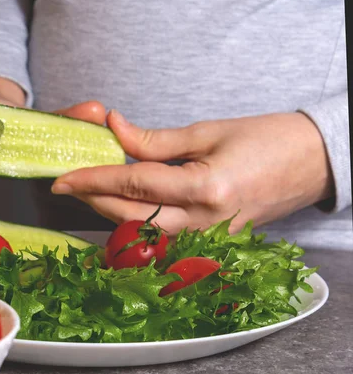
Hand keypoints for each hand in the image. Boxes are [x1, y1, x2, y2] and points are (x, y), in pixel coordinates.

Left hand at [51, 110, 334, 234]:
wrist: (311, 165)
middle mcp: (203, 224)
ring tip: (88, 190)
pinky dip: (135, 223)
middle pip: (130, 217)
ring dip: (110, 211)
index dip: (93, 179)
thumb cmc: (267, 141)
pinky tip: (120, 205)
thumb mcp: (207, 132)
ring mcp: (207, 239)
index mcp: (205, 189)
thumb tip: (113, 129)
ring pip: (142, 233)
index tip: (63, 177)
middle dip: (93, 200)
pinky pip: (161, 238)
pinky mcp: (210, 244)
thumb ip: (154, 139)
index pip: (133, 184)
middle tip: (66, 183)